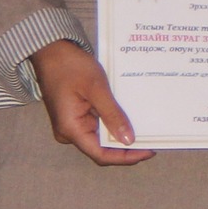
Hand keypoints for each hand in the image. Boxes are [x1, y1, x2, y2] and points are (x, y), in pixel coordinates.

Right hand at [34, 39, 152, 166]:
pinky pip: (98, 124)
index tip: (149, 151)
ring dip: (122, 134)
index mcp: (70, 129)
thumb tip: (129, 140)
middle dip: (127, 147)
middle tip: (155, 140)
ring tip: (149, 130)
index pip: (100, 154)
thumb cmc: (71, 67)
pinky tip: (133, 118)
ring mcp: (73, 124)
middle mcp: (70, 132)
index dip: (125, 157)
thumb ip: (112, 115)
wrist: (52, 51)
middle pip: (102, 148)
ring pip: (102, 137)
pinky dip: (115, 123)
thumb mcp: (97, 89)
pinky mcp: (77, 114)